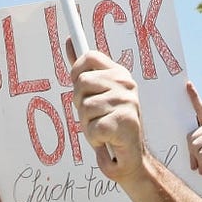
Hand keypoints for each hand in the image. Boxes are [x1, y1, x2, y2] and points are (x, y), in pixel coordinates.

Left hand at [69, 45, 147, 181]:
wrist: (132, 158)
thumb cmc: (111, 125)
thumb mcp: (97, 95)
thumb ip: (84, 71)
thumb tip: (69, 42)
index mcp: (118, 73)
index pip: (89, 56)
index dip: (76, 70)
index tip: (77, 85)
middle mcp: (125, 83)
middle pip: (81, 83)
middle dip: (80, 105)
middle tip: (95, 116)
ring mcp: (127, 101)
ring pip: (85, 108)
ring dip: (88, 125)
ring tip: (102, 129)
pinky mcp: (125, 121)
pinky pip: (93, 128)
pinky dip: (95, 139)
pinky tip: (107, 139)